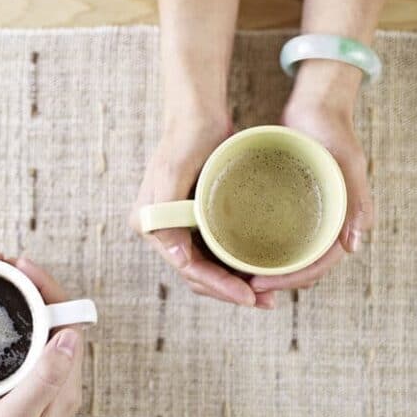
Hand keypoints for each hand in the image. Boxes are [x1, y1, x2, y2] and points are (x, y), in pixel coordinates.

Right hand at [0, 257, 83, 416]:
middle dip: (37, 287)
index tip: (19, 268)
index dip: (48, 286)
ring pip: (43, 329)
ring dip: (26, 303)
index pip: (70, 319)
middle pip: (58, 319)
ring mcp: (46, 385)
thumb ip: (44, 378)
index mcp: (64, 384)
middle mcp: (61, 381)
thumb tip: (69, 334)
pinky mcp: (29, 390)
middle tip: (4, 269)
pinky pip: (29, 344)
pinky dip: (15, 323)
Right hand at [130, 117, 274, 308]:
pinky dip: (234, 265)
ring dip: (234, 283)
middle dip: (229, 291)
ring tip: (266, 296)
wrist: (196, 114)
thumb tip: (179, 258)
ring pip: (207, 267)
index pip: (187, 267)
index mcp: (150, 224)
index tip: (248, 297)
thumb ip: (167, 215)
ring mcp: (178, 227)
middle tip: (264, 302)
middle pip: (197, 274)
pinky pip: (214, 252)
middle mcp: (161, 231)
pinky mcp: (195, 221)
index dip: (218, 286)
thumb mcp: (174, 172)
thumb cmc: (186, 138)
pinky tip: (257, 272)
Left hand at [250, 97, 372, 292]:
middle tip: (241, 285)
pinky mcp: (289, 208)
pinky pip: (274, 237)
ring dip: (265, 270)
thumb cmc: (334, 130)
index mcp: (342, 223)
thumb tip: (352, 246)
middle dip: (274, 282)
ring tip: (236, 275)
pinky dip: (258, 248)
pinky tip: (234, 250)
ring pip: (286, 257)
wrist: (318, 106)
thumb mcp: (347, 162)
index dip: (289, 280)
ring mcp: (306, 218)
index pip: (316, 267)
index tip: (259, 285)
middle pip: (299, 268)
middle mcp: (324, 226)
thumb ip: (355, 200)